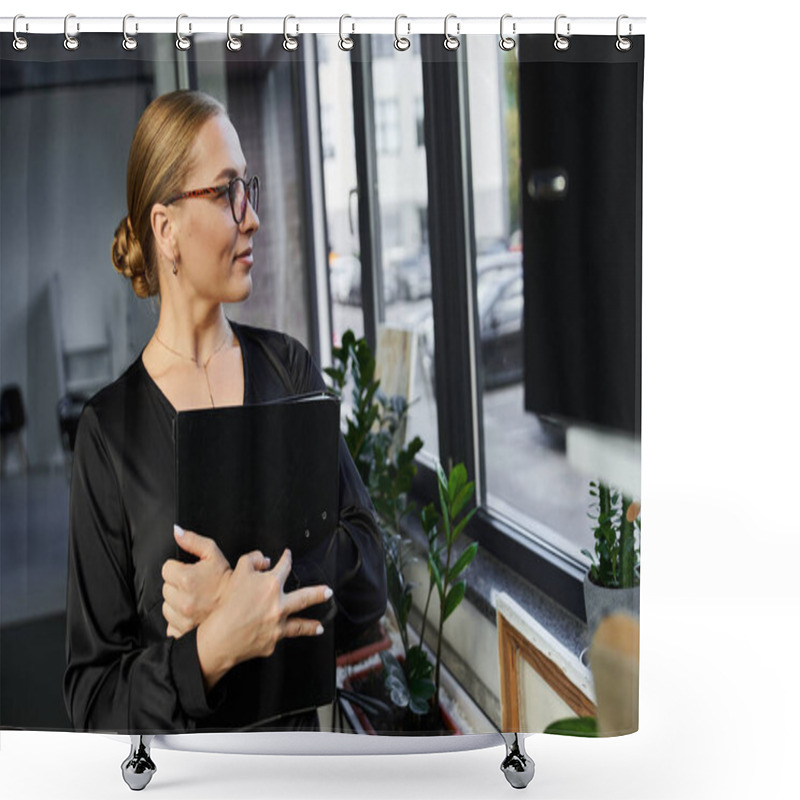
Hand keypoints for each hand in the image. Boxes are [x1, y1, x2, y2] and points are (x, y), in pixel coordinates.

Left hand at [161, 525, 240, 637]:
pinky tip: (193, 615)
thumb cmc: (229, 580)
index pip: (167, 569)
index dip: (179, 568)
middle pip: (165, 587)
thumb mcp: (214, 554)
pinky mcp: (182, 632)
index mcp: (186, 579)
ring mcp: (181, 618)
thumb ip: (193, 541)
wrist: (243, 609)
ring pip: (166, 606)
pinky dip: (179, 621)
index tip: (191, 573)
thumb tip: (176, 531)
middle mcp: (181, 600)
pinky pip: (170, 625)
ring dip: (177, 602)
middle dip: (177, 585)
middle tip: (196, 586)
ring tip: (196, 599)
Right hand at [196, 549, 333, 690]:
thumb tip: (266, 560)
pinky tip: (282, 638)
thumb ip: (252, 560)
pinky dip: (279, 637)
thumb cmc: (227, 605)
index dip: (287, 559)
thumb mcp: (237, 572)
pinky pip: (278, 638)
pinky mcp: (272, 642)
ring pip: (299, 625)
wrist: (220, 637)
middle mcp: (279, 605)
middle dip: (318, 594)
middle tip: (328, 592)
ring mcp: (278, 625)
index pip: (284, 567)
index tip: (288, 556)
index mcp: (272, 585)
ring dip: (311, 626)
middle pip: (305, 597)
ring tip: (320, 627)